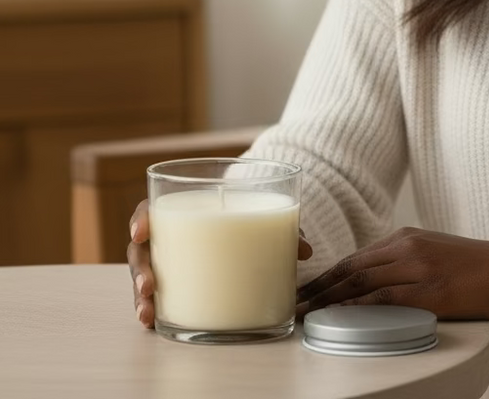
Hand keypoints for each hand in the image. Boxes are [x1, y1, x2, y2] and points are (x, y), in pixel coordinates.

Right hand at [126, 198, 314, 328]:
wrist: (247, 225)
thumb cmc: (248, 216)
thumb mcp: (263, 217)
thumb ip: (282, 229)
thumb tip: (305, 251)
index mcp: (185, 209)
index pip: (153, 208)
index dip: (142, 218)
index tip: (142, 231)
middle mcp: (169, 236)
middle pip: (142, 249)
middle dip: (141, 269)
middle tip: (150, 286)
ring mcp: (168, 262)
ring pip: (145, 276)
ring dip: (142, 296)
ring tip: (148, 314)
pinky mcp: (174, 285)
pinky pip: (157, 296)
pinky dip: (153, 310)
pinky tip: (154, 323)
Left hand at [295, 226, 488, 321]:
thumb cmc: (470, 267)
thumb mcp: (431, 252)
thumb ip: (402, 260)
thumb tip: (368, 281)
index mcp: (406, 236)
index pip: (355, 257)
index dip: (325, 275)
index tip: (303, 289)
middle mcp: (407, 247)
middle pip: (352, 268)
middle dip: (318, 288)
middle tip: (293, 304)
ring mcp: (418, 268)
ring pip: (362, 283)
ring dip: (329, 300)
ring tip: (306, 314)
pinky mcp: (430, 291)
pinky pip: (386, 299)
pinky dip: (358, 308)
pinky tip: (341, 317)